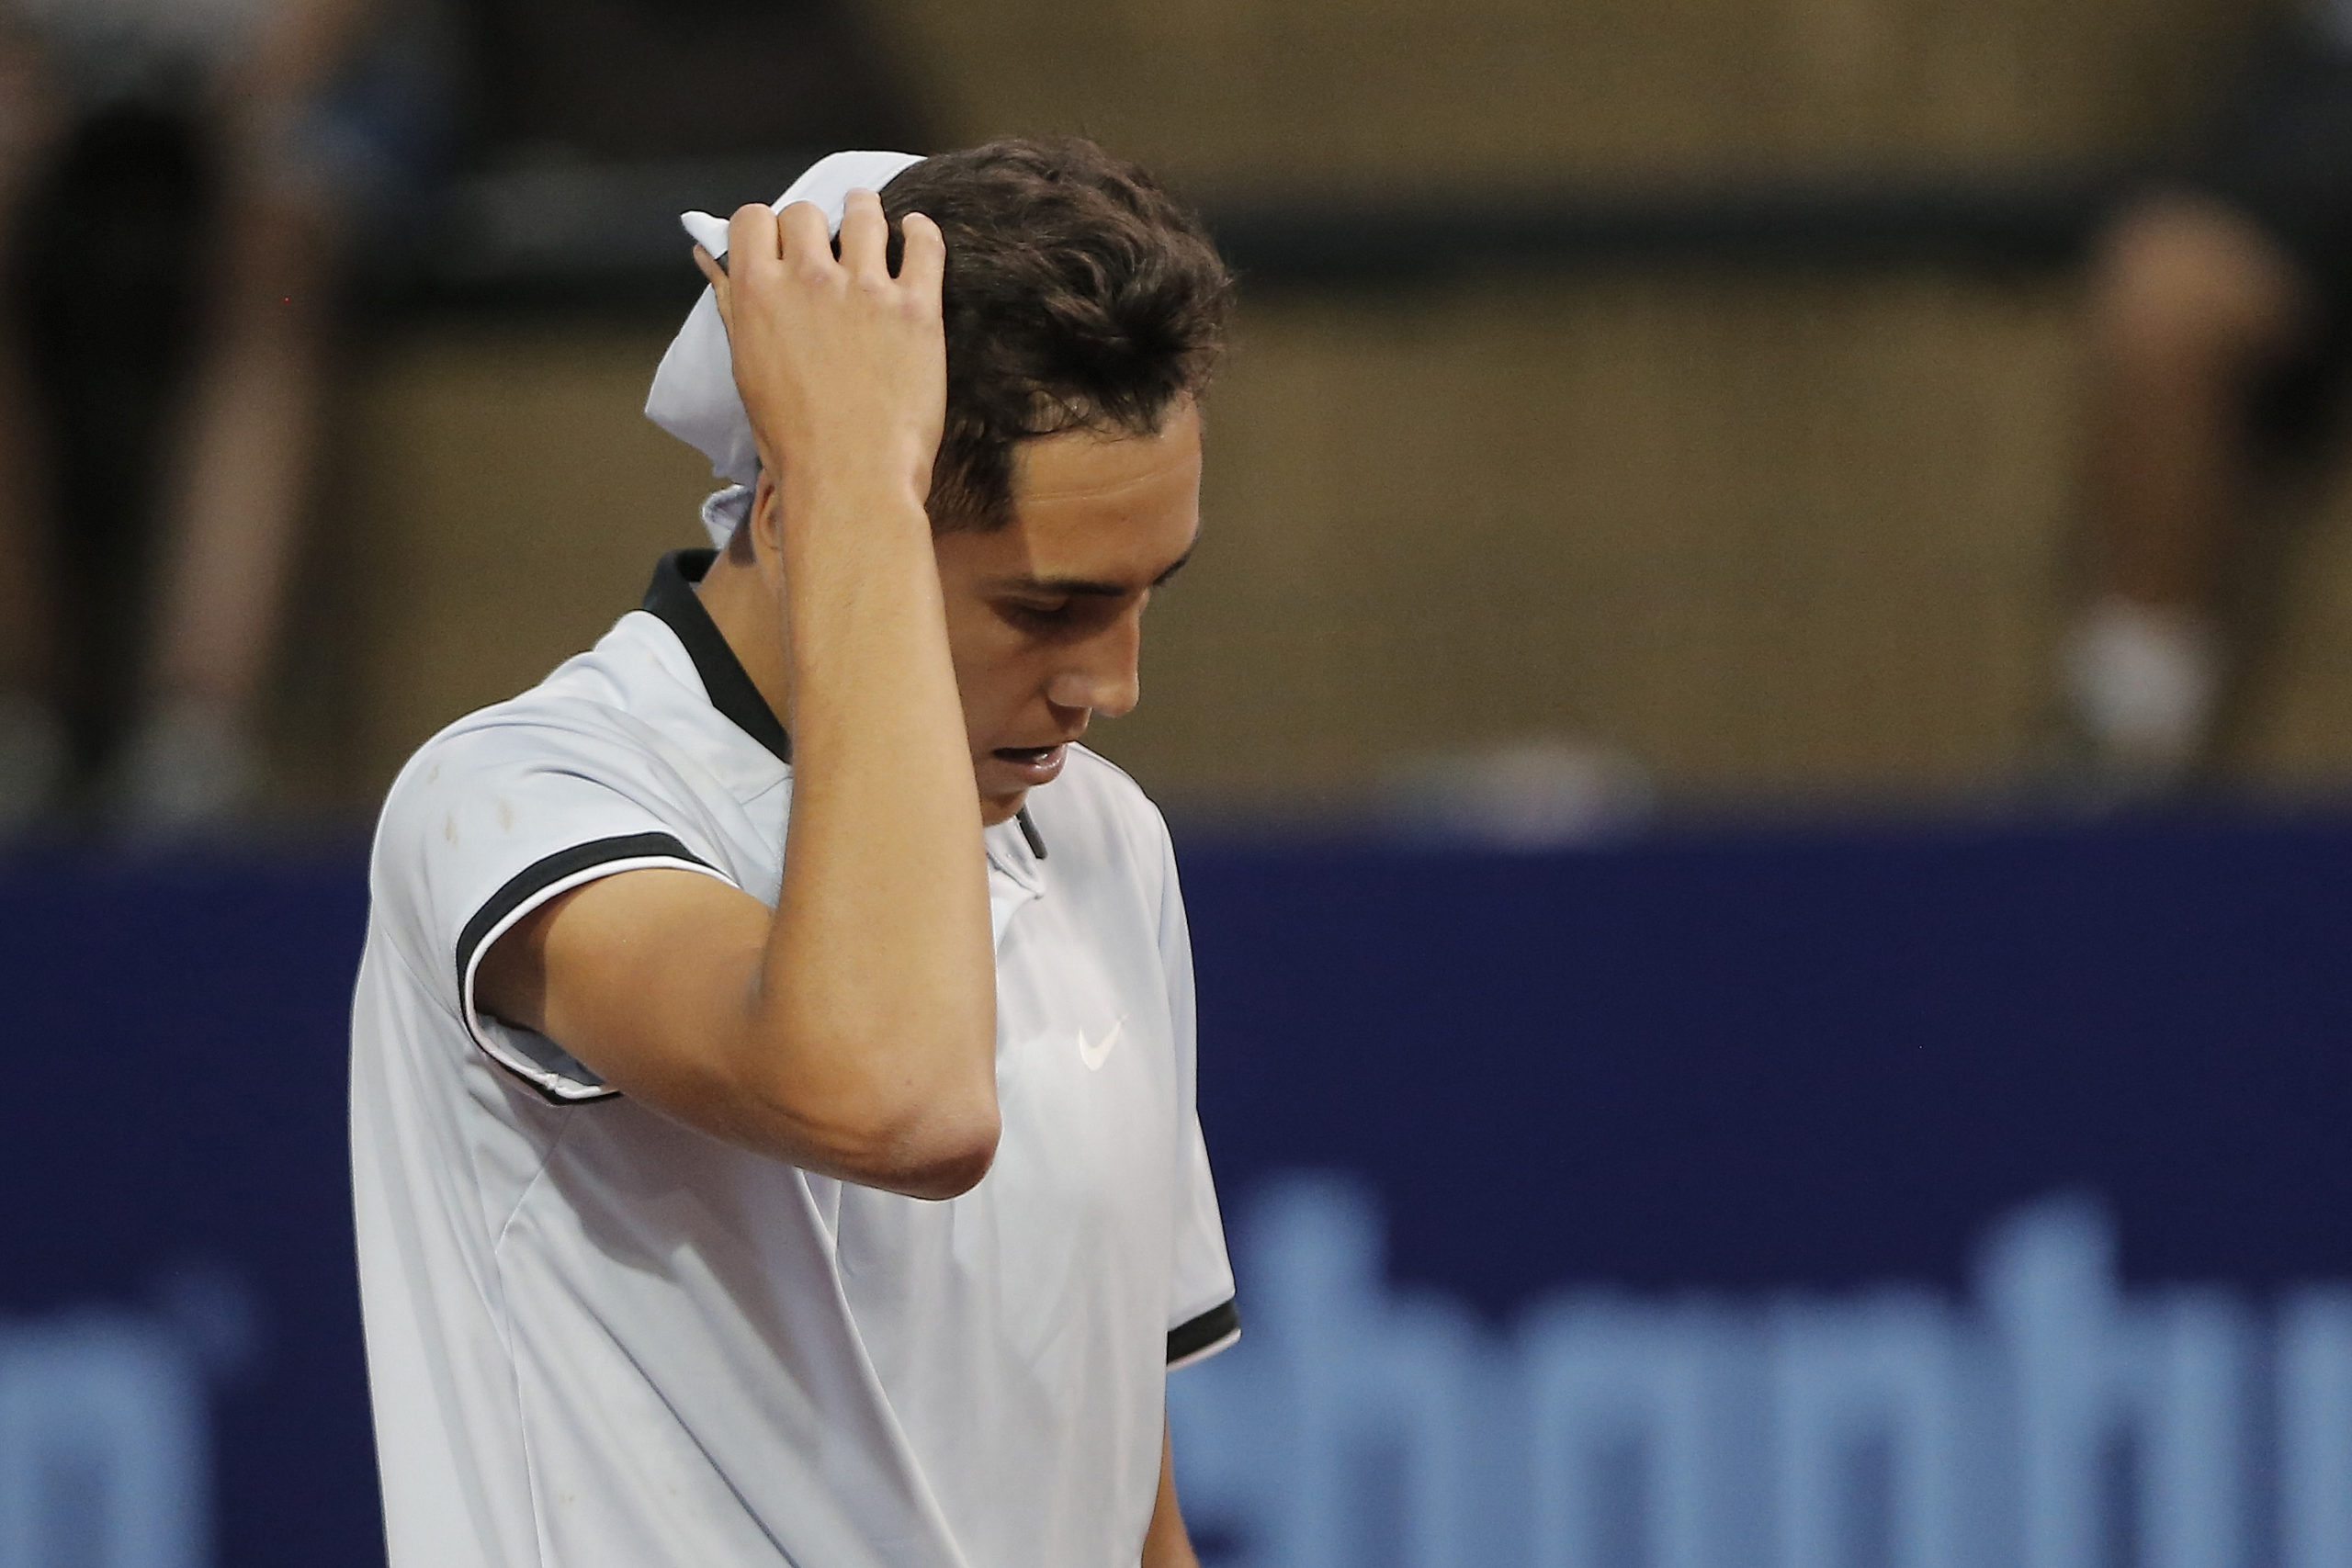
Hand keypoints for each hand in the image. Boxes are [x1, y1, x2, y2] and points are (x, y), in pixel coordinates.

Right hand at [695, 191, 946, 525]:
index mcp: (759, 294)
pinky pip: (924, 244)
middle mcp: (809, 280)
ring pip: (864, 213)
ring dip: (864, 212)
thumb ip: (733, 305)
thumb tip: (710, 257)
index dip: (765, 227)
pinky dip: (920, 231)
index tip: (778, 243)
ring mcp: (866, 290)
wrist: (852, 480)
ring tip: (873, 224)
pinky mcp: (916, 309)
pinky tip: (916, 234)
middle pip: (805, 213)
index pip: (753, 219)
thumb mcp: (746, 370)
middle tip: (826, 246)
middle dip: (812, 225)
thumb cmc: (793, 440)